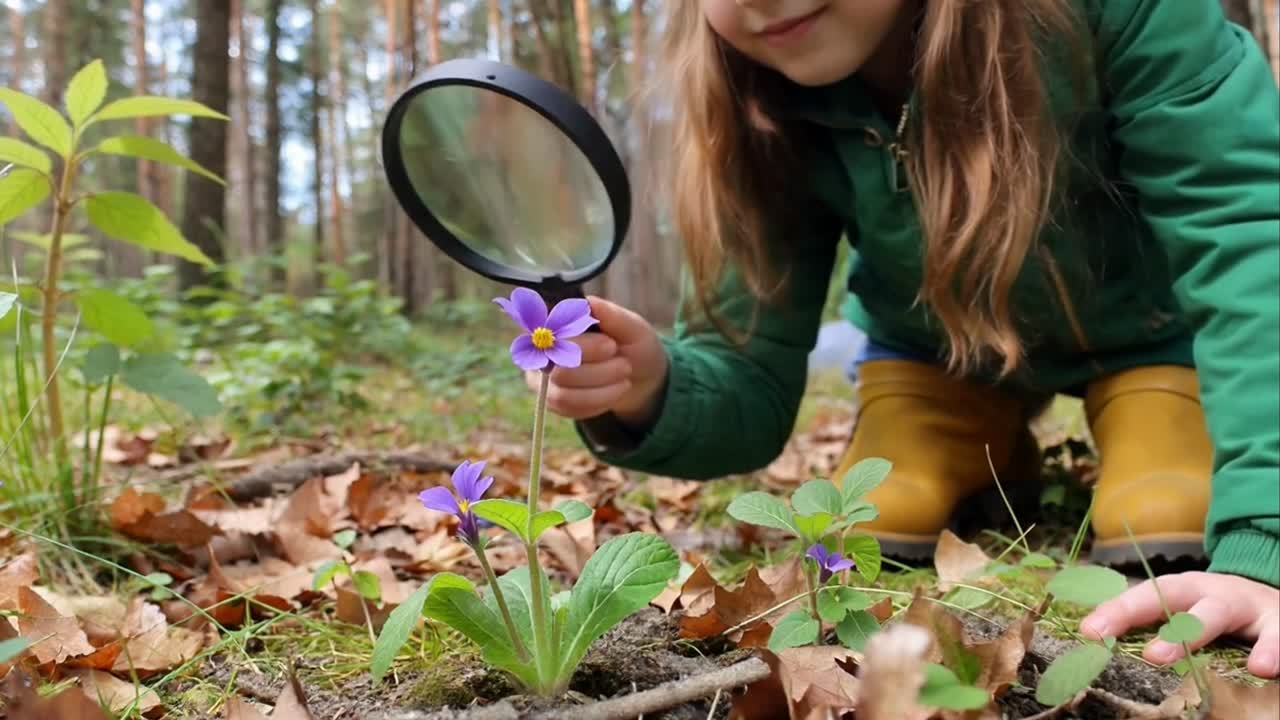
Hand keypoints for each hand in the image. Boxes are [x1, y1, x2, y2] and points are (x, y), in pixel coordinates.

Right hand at [526, 296, 667, 425]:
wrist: (640, 375)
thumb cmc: (633, 345)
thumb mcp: (633, 328)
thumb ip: (612, 315)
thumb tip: (589, 302)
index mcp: (560, 323)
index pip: (556, 339)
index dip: (585, 347)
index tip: (611, 345)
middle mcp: (544, 349)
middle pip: (559, 372)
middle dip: (598, 373)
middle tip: (624, 365)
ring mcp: (544, 377)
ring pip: (562, 395)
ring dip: (600, 391)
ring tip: (623, 380)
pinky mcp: (553, 400)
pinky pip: (568, 409)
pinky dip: (597, 403)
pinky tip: (614, 392)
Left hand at [1080, 571, 1279, 677]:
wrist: (1271, 599)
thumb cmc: (1215, 611)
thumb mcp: (1184, 612)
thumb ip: (1149, 626)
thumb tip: (1096, 642)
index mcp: (1180, 590)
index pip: (1143, 598)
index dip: (1117, 613)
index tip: (1090, 631)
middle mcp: (1208, 593)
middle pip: (1177, 598)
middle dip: (1160, 622)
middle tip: (1150, 655)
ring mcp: (1244, 605)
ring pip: (1219, 613)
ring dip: (1200, 632)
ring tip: (1180, 656)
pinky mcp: (1277, 622)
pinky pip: (1276, 635)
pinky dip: (1272, 650)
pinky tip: (1263, 668)